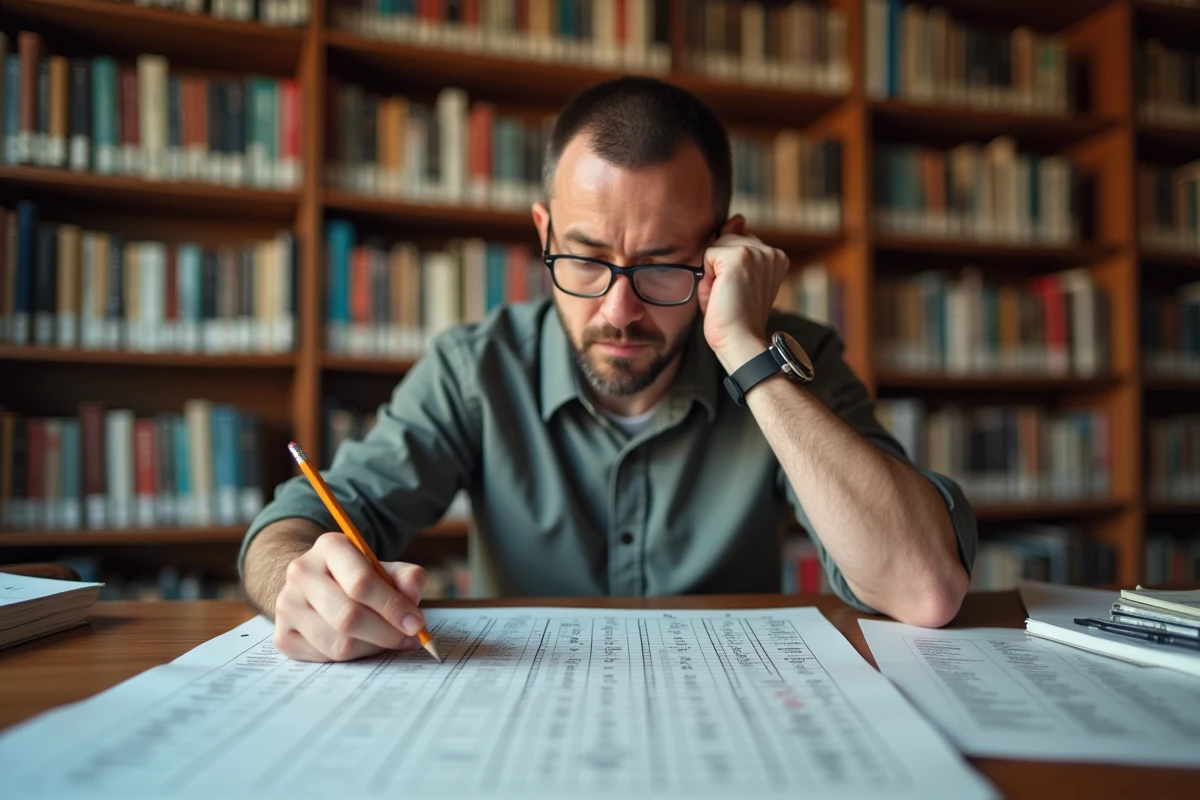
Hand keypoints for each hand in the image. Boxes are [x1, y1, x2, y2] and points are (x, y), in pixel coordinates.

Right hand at [272, 532, 427, 661]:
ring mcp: (287, 605)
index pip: (361, 583)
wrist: (314, 583)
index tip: (416, 624)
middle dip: (386, 633)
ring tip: (387, 640)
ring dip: (371, 647)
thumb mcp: (385, 568)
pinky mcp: (282, 635)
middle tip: (409, 639)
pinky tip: (362, 644)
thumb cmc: (357, 576)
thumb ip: (406, 578)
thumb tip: (412, 597)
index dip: (392, 607)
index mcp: (330, 547)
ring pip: (337, 643)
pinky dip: (351, 657)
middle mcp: (301, 572)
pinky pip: (324, 658)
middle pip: (348, 617)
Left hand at [696, 231, 790, 372]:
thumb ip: (735, 248)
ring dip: (713, 272)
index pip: (738, 243)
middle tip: (731, 297)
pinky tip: (721, 294)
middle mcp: (771, 251)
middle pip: (726, 241)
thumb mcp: (736, 279)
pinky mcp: (740, 256)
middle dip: (720, 268)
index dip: (729, 269)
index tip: (739, 293)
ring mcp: (757, 252)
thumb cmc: (735, 318)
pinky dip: (707, 277)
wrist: (740, 342)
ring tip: (726, 296)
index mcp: (776, 257)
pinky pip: (708, 255)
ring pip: (717, 246)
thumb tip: (737, 218)